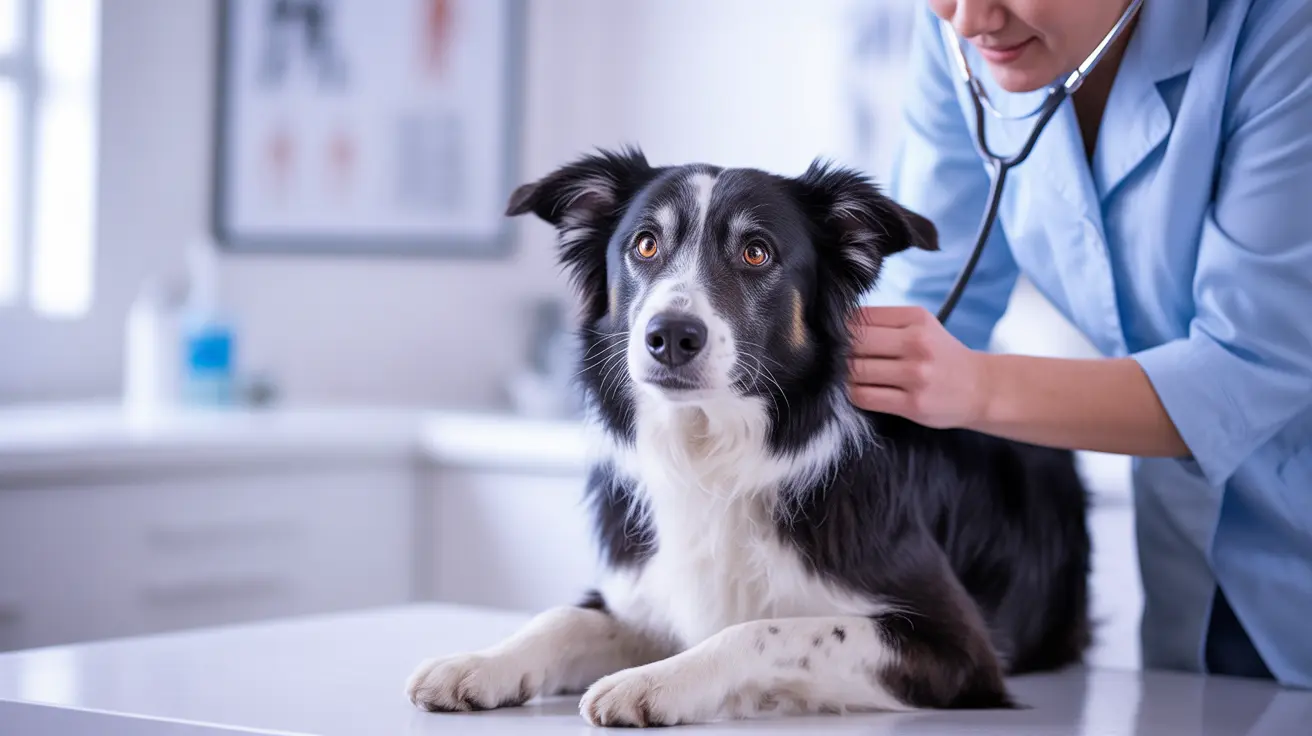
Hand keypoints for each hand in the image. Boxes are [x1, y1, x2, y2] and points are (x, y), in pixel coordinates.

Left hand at [846, 306, 989, 428]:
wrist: (981, 388)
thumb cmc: (941, 355)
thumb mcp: (921, 326)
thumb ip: (885, 322)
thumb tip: (837, 326)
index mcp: (916, 318)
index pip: (861, 317)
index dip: (841, 328)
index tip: (835, 336)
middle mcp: (917, 343)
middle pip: (855, 343)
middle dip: (838, 351)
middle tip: (833, 358)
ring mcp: (916, 375)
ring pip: (856, 371)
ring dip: (843, 374)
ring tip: (844, 374)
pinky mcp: (913, 404)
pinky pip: (865, 397)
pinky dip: (852, 393)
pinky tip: (856, 390)